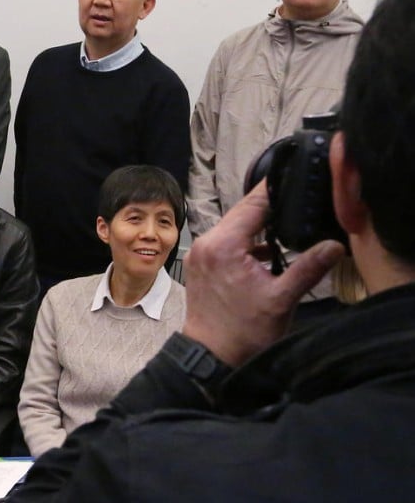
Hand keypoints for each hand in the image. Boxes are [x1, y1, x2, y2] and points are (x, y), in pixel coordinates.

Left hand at [182, 181, 344, 366]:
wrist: (211, 356)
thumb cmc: (242, 331)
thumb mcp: (282, 298)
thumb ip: (308, 268)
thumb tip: (334, 246)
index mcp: (224, 245)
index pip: (252, 204)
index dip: (274, 191)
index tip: (292, 179)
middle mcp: (207, 243)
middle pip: (241, 212)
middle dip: (268, 208)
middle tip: (295, 201)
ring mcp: (200, 253)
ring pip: (233, 227)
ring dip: (257, 227)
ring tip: (285, 228)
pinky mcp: (201, 264)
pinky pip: (225, 242)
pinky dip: (245, 242)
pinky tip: (267, 252)